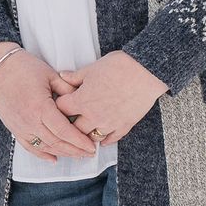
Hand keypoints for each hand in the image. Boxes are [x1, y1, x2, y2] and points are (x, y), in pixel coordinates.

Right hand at [0, 41, 100, 163]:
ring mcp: (20, 127)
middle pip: (57, 143)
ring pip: (45, 147)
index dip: (79, 141)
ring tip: (77, 155)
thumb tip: (83, 100)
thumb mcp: (50, 75)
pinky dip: (42, 154)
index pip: (64, 131)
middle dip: (75, 150)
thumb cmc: (24, 68)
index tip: (92, 146)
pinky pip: (30, 147)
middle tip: (90, 152)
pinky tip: (54, 158)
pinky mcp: (14, 129)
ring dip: (62, 153)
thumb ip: (68, 89)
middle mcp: (30, 122)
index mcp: (41, 108)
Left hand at [52, 50, 168, 146]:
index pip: (61, 110)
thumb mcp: (92, 68)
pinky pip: (110, 140)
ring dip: (87, 134)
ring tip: (86, 129)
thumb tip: (62, 76)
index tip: (62, 102)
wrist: (146, 71)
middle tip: (72, 119)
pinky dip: (105, 139)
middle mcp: (93, 116)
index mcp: (82, 100)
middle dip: (71, 124)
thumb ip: (75, 76)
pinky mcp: (124, 126)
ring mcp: (109, 123)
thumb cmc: (119, 66)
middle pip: (73, 129)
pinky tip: (102, 136)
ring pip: (91, 138)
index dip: (59, 105)